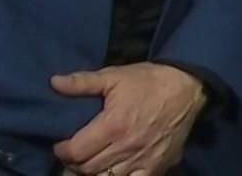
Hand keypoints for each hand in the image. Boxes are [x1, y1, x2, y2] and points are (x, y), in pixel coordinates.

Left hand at [50, 62, 205, 175]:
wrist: (187, 86)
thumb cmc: (148, 80)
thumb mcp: (114, 75)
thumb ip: (83, 82)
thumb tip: (54, 82)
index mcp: (112, 125)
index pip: (75, 152)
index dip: (62, 151)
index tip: (62, 144)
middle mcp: (126, 147)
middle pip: (86, 169)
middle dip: (74, 163)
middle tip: (75, 153)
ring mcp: (142, 160)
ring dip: (92, 174)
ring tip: (91, 163)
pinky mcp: (157, 166)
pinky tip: (112, 172)